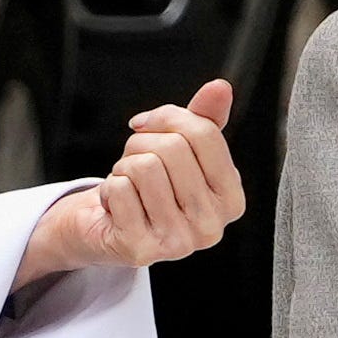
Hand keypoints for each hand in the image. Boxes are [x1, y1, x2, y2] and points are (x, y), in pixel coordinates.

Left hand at [13, 80, 243, 288]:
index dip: (168, 117)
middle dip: (141, 144)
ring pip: (144, 167)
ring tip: (128, 186)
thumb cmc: (149, 186)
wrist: (106, 226)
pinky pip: (119, 190)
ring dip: (124, 167)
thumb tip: (221, 87)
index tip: (149, 126)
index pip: (205, 134)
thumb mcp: (181, 149)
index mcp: (231, 200)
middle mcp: (211, 227)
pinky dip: (108, 188)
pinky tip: (116, 207)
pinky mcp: (141, 250)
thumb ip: (204, 119)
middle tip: (135, 163)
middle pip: (173, 148)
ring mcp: (178, 243)